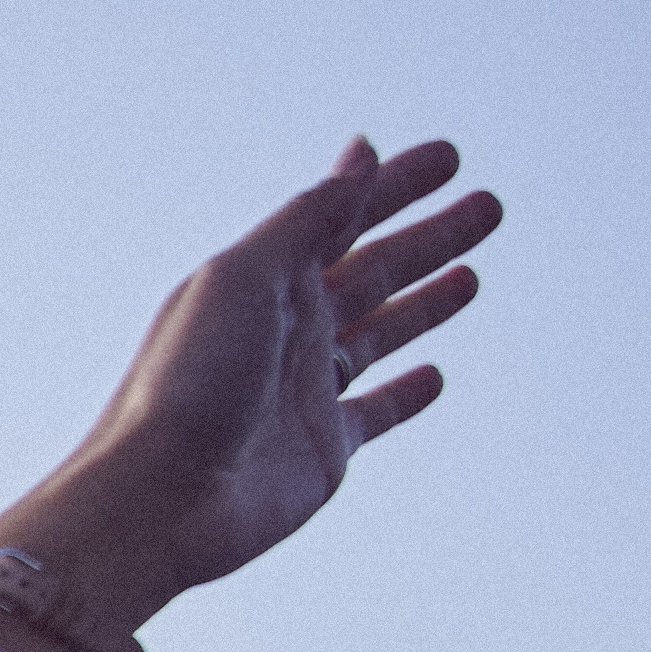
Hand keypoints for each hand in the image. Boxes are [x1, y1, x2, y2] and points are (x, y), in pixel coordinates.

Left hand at [0, 136, 499, 651]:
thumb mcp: (245, 279)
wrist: (160, 497)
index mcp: (263, 279)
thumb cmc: (185, 382)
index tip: (451, 156)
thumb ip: (309, 219)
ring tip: (473, 272)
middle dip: (429, 237)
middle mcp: (287, 328)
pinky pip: (377, 412)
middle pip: (374, 269)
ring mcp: (307, 388)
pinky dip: (406, 393)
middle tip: (489, 206)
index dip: (396, 186)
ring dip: (427, 302)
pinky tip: (435, 375)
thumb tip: (363, 154)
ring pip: (382, 331)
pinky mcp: (325, 447)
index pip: (344, 217)